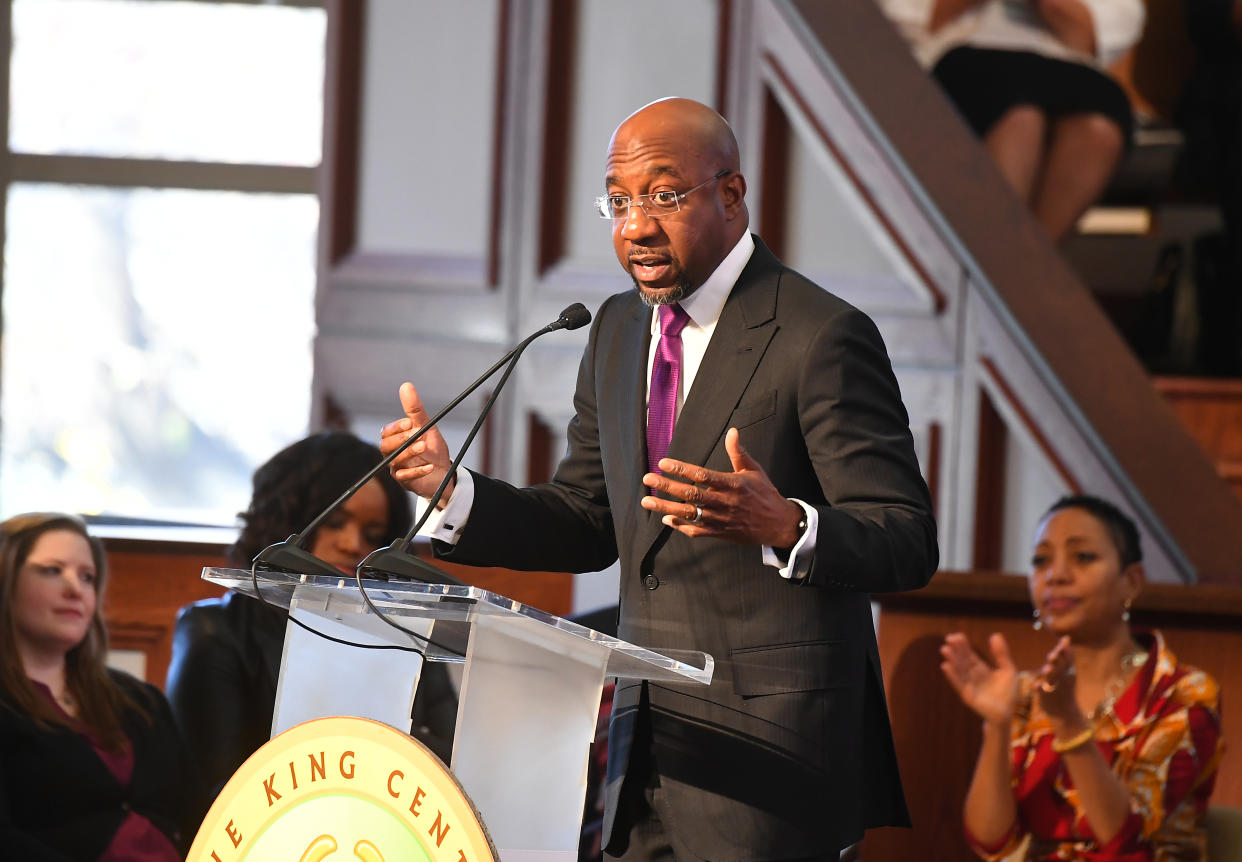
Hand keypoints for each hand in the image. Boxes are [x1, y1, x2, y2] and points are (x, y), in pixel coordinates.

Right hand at [379, 382, 454, 501]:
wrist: (443, 472)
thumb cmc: (432, 448)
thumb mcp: (427, 427)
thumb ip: (415, 409)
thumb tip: (406, 385)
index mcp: (395, 439)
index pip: (387, 432)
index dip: (396, 427)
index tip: (410, 422)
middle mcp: (393, 454)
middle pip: (385, 446)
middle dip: (401, 440)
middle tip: (417, 434)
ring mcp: (398, 469)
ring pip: (394, 461)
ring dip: (409, 453)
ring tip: (424, 446)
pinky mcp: (406, 482)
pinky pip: (405, 478)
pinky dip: (417, 471)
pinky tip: (429, 466)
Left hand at [640, 428, 803, 545]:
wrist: (778, 525)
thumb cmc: (764, 494)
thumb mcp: (754, 470)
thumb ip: (738, 452)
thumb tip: (732, 431)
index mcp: (733, 484)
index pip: (702, 475)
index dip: (681, 469)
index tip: (663, 463)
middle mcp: (724, 502)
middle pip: (691, 494)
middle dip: (667, 486)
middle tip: (648, 479)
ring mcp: (720, 520)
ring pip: (689, 514)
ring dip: (666, 507)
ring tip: (647, 501)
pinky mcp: (720, 533)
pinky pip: (696, 531)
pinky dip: (680, 526)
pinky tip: (666, 518)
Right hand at [940, 632, 1019, 725]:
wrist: (1007, 714)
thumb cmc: (1008, 694)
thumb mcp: (1008, 670)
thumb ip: (1002, 654)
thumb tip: (995, 634)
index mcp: (980, 669)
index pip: (969, 654)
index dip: (963, 646)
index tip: (957, 636)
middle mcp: (972, 676)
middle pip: (962, 660)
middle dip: (956, 650)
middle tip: (948, 639)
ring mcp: (969, 685)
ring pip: (958, 670)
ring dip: (951, 660)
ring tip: (945, 649)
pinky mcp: (967, 695)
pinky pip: (958, 683)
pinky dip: (952, 675)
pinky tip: (945, 666)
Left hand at [1034, 636, 1086, 729]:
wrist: (1065, 713)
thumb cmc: (1064, 688)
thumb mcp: (1067, 671)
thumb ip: (1065, 656)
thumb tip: (1066, 638)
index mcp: (1068, 671)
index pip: (1068, 658)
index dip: (1066, 649)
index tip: (1065, 638)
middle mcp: (1063, 678)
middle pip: (1061, 667)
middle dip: (1058, 660)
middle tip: (1053, 654)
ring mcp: (1055, 688)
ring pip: (1052, 679)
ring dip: (1050, 674)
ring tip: (1046, 669)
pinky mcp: (1047, 697)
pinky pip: (1043, 692)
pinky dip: (1039, 688)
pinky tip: (1035, 686)